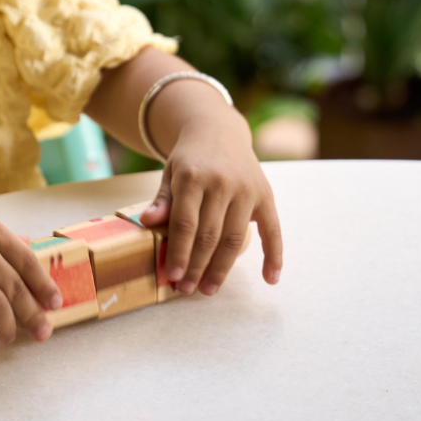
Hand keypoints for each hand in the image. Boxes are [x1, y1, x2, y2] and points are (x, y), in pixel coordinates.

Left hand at [137, 114, 281, 295]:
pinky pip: (273, 230)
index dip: (180, 253)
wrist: (217, 130)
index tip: (173, 277)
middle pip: (209, 235)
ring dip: (222, 268)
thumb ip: (162, 200)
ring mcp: (247, 189)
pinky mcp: (266, 194)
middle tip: (188, 290)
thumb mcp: (170, 173)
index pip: (185, 223)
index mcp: (192, 176)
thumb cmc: (189, 159)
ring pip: (235, 238)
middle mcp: (221, 182)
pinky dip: (274, 256)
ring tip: (209, 289)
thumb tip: (146, 222)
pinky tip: (271, 279)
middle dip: (198, 266)